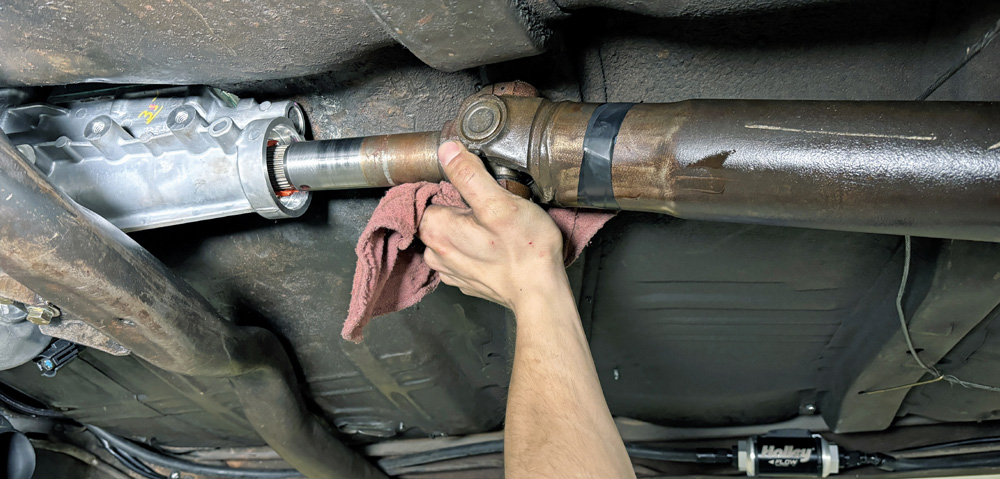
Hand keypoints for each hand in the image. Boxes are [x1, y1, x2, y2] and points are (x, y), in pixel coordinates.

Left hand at [419, 141, 566, 309]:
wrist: (541, 292)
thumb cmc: (525, 249)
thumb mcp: (499, 202)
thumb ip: (469, 174)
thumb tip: (447, 150)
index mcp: (436, 230)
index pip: (424, 194)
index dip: (446, 182)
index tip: (469, 183)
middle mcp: (436, 253)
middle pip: (436, 214)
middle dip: (456, 204)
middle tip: (487, 202)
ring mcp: (450, 270)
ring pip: (448, 235)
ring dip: (464, 226)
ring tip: (491, 223)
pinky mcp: (466, 280)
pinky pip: (460, 254)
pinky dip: (471, 246)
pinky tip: (492, 243)